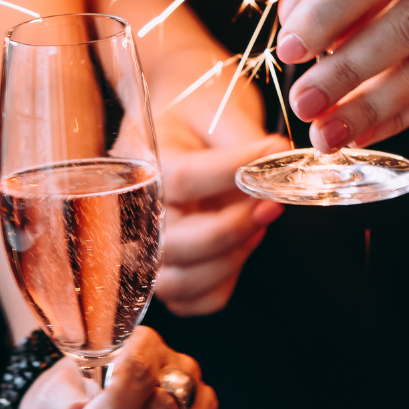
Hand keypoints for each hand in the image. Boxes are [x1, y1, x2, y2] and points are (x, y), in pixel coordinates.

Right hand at [155, 110, 288, 315]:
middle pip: (173, 242)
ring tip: (259, 225)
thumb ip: (244, 137)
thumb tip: (276, 157)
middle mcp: (132, 209)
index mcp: (139, 159)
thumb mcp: (216, 108)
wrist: (183, 122)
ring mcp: (143, 247)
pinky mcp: (165, 271)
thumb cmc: (198, 113)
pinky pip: (189, 301)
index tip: (272, 153)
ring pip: (180, 282)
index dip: (231, 172)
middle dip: (232, 228)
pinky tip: (242, 248)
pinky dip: (221, 284)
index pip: (180, 179)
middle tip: (272, 203)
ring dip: (230, 260)